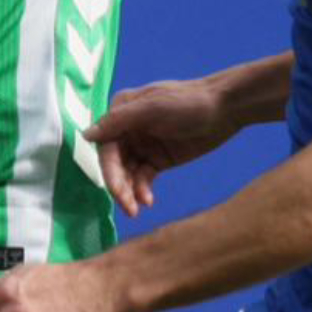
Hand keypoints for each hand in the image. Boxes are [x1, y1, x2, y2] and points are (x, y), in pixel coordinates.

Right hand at [84, 78, 238, 216]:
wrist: (226, 108)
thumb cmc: (188, 102)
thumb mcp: (153, 107)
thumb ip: (119, 121)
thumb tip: (85, 135)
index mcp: (121, 112)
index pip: (106, 144)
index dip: (108, 168)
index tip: (115, 188)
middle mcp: (128, 130)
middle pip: (114, 162)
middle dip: (118, 185)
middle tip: (127, 206)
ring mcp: (143, 146)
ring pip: (127, 173)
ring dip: (129, 191)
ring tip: (136, 209)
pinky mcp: (158, 160)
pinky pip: (144, 178)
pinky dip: (143, 190)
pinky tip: (148, 200)